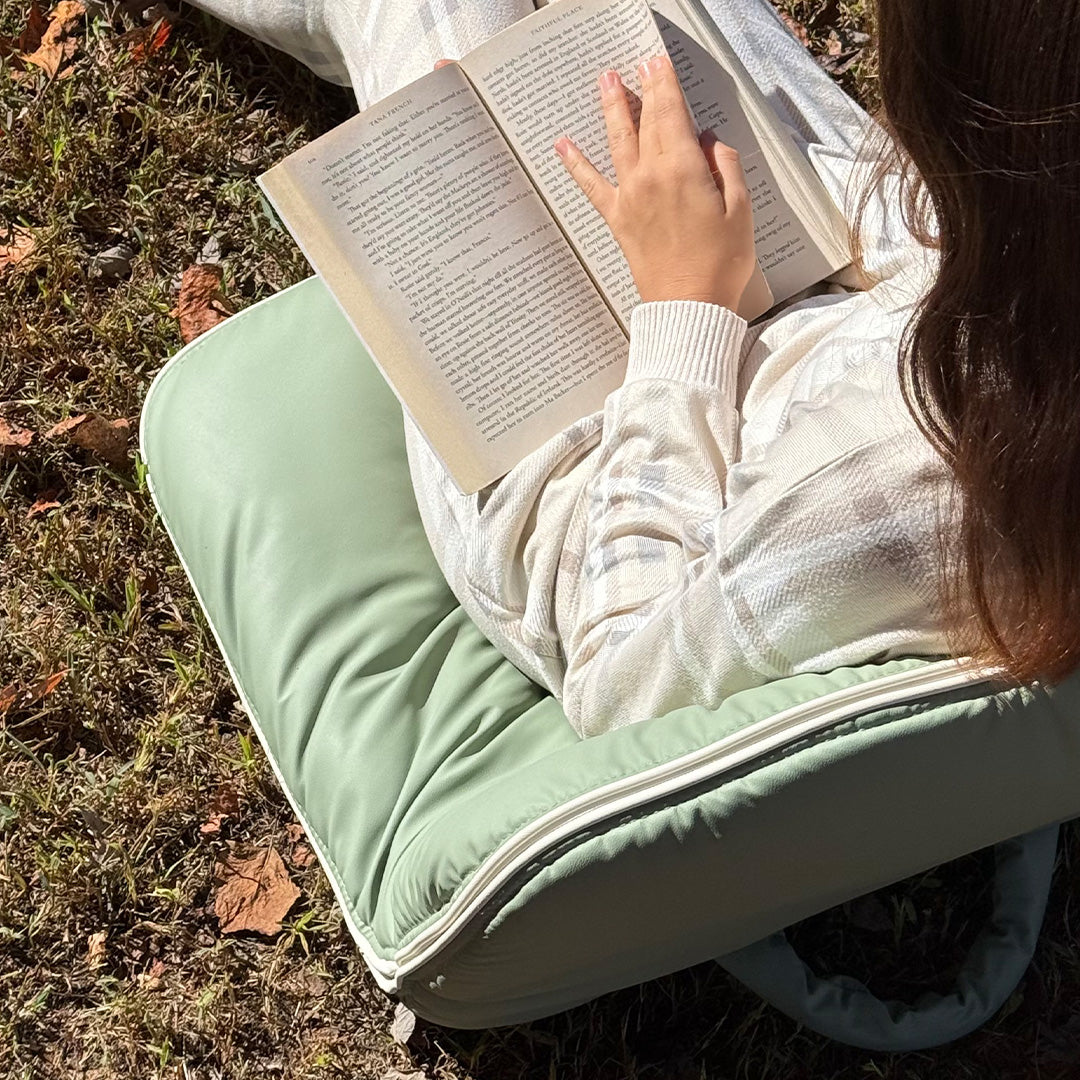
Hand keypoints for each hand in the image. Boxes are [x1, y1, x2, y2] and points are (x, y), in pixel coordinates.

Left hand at [555, 55, 754, 309]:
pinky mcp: (618, 220)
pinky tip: (562, 146)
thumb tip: (709, 142)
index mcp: (683, 169)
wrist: (689, 307)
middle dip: (643, 89)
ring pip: (618, 142)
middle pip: (646, 122)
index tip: (658, 64)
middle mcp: (651, 177)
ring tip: (605, 83)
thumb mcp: (739, 210)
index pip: (672, 113)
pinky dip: (575, 164)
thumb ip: (724, 167)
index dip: (664, 85)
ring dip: (611, 109)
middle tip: (638, 65)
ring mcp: (630, 197)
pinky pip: (591, 186)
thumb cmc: (720, 264)